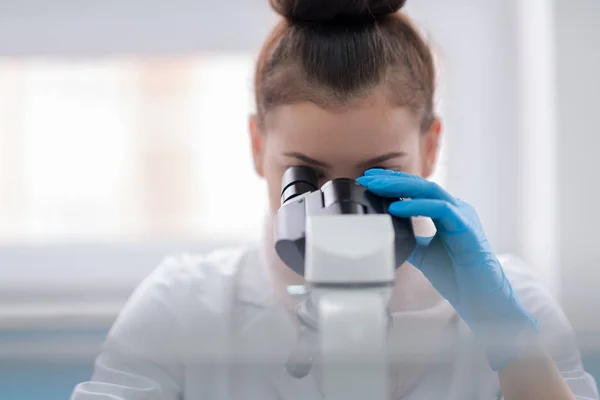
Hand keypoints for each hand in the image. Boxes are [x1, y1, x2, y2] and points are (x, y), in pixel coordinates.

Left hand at [357, 169, 538, 369]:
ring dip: (401, 186)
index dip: (393, 181)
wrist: (479, 297)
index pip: (417, 189)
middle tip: (368, 177)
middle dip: (392, 178)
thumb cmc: (457, 275)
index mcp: (447, 212)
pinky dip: (416, 207)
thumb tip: (386, 233)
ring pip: (430, 190)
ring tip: (377, 186)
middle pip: (421, 184)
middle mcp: (456, 209)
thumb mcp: (423, 254)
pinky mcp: (466, 227)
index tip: (370, 179)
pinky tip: (396, 208)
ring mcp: (463, 215)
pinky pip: (441, 210)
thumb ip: (409, 239)